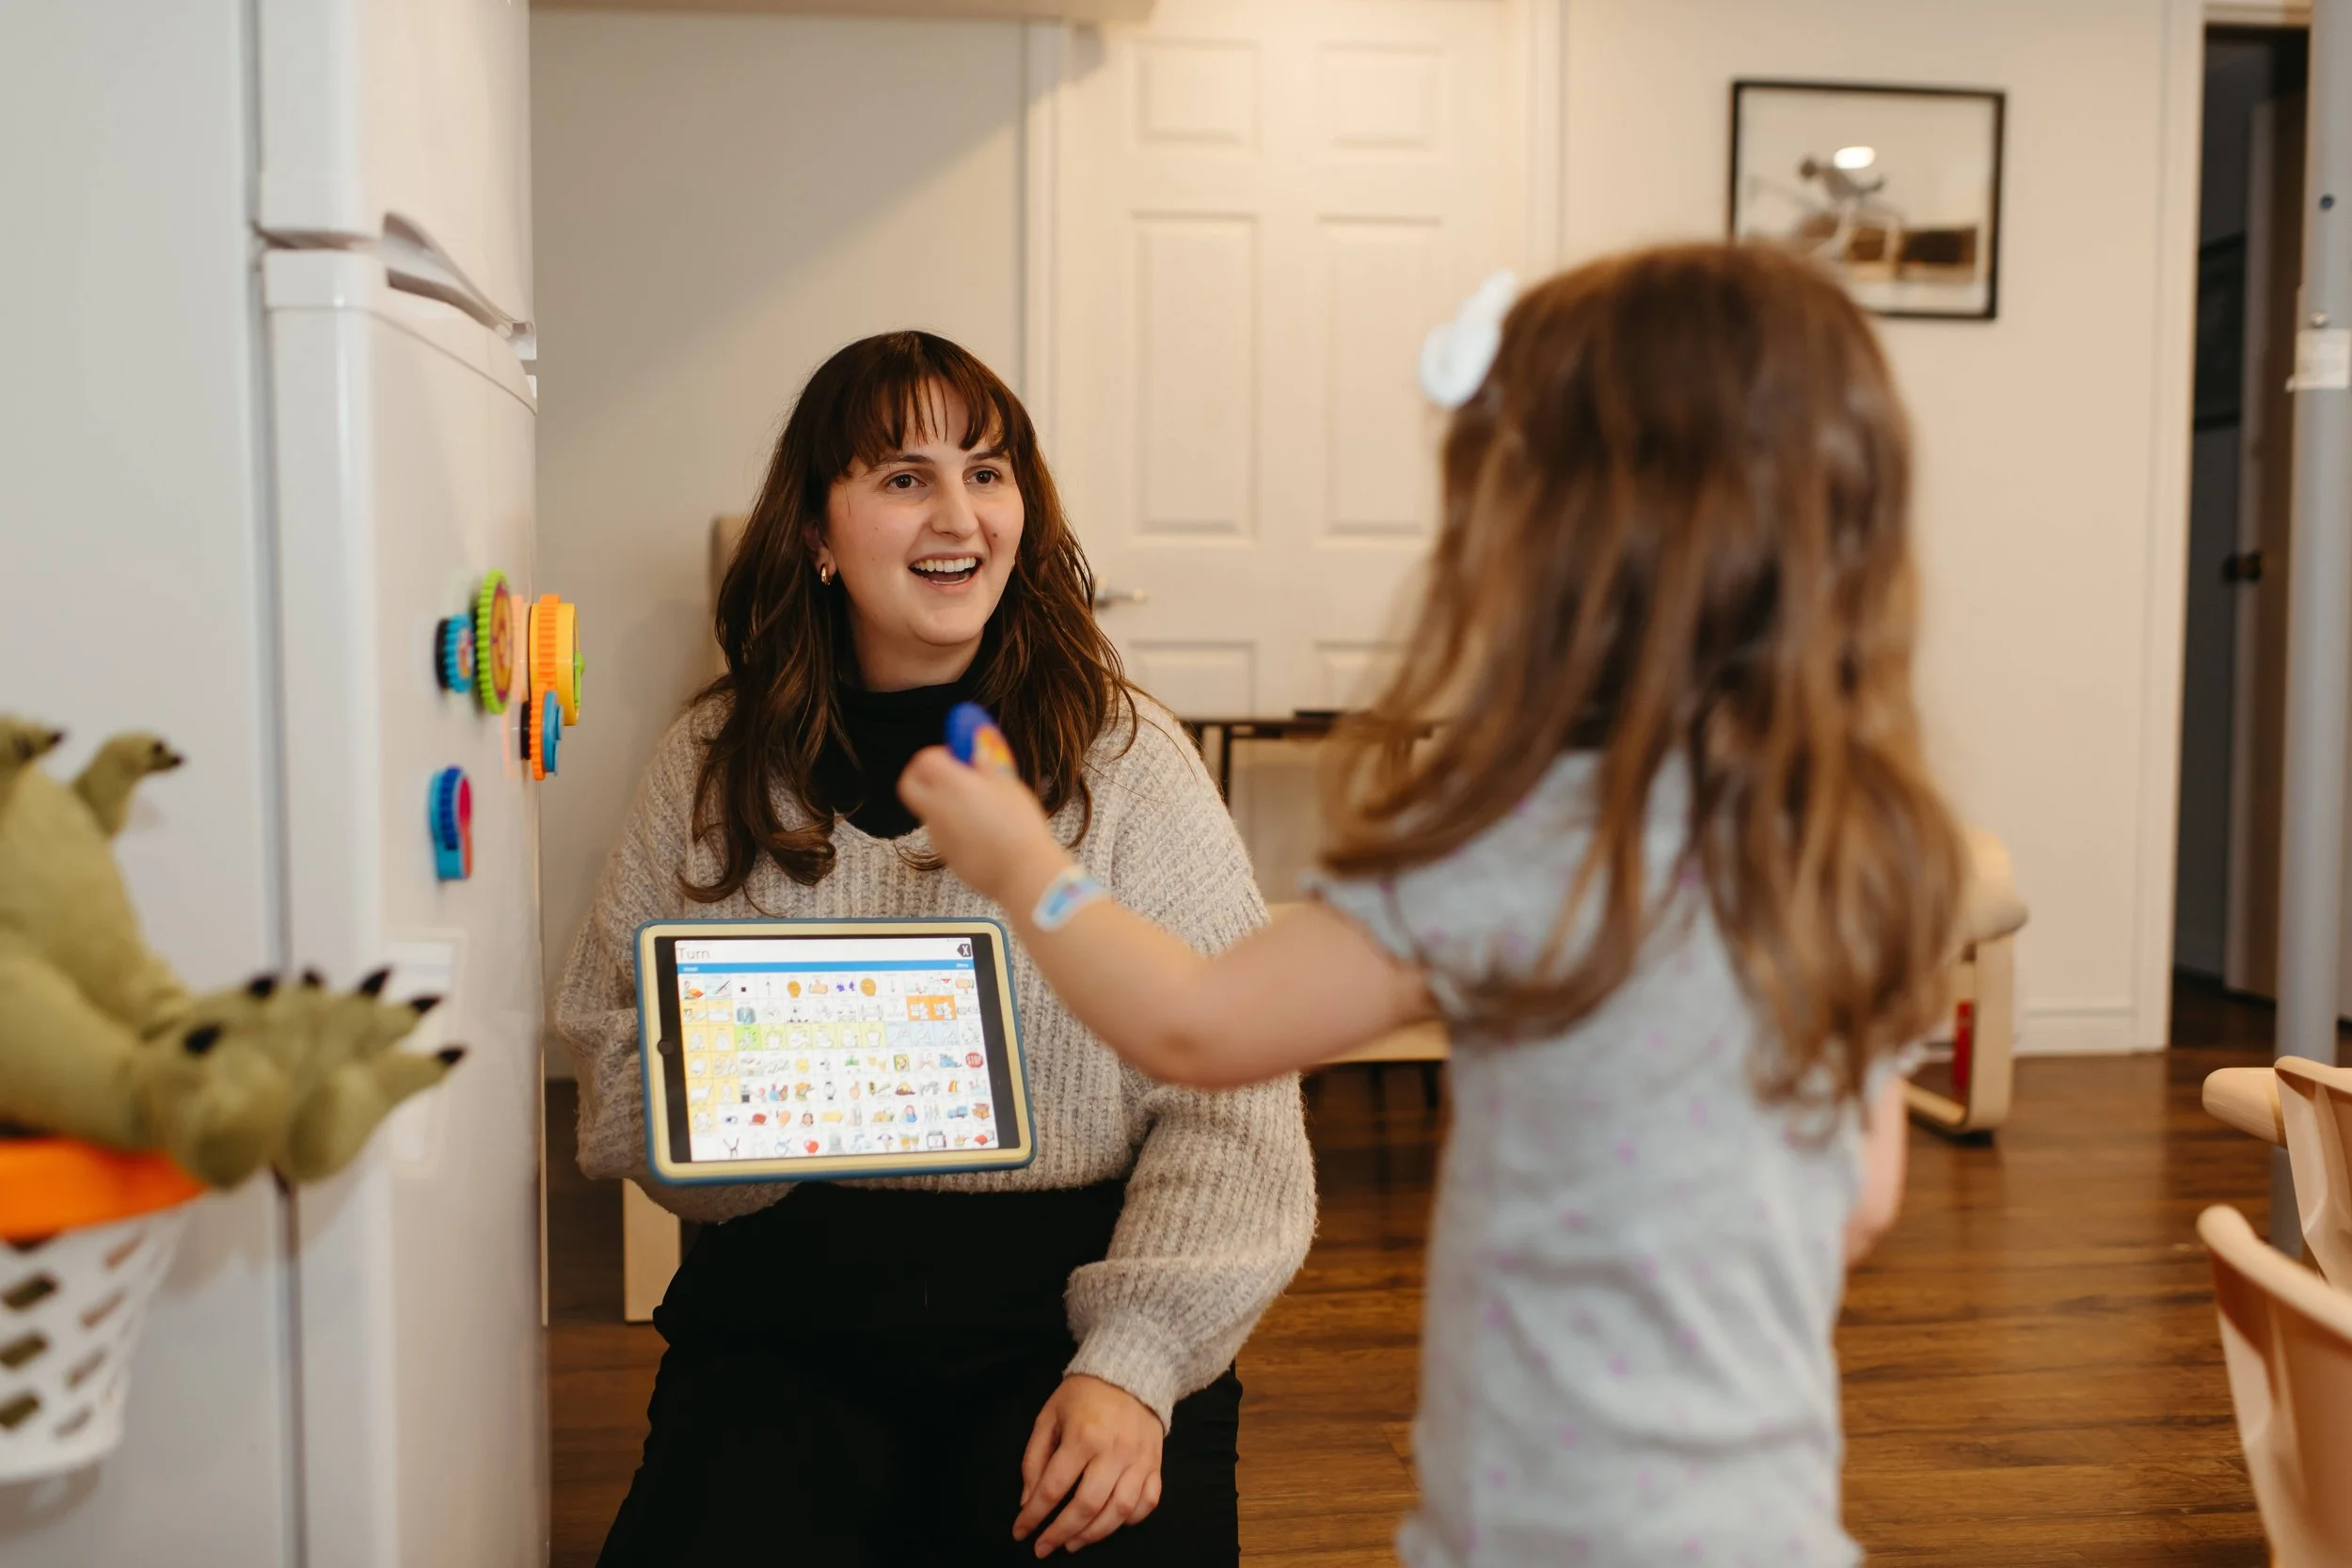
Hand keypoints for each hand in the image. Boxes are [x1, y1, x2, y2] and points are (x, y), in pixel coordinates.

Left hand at [898, 745, 1068, 907]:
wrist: (1021, 872)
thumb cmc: (1019, 825)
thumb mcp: (1008, 786)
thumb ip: (986, 767)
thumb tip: (975, 755)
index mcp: (951, 784)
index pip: (924, 759)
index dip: (939, 754)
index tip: (959, 757)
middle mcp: (936, 807)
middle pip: (909, 785)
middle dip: (922, 776)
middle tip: (950, 776)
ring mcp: (937, 834)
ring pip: (927, 809)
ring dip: (942, 801)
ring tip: (979, 807)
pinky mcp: (945, 854)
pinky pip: (943, 832)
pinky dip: (954, 826)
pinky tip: (983, 831)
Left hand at [1013, 1374, 1163, 1555]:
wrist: (1131, 1370)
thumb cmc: (1084, 1394)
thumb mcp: (1049, 1416)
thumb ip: (1035, 1458)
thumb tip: (1028, 1500)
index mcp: (1083, 1436)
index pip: (1053, 1488)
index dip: (1033, 1515)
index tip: (1020, 1531)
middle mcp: (1114, 1451)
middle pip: (1086, 1506)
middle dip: (1060, 1533)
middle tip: (1044, 1548)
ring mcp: (1139, 1460)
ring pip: (1118, 1511)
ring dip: (1093, 1534)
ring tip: (1072, 1543)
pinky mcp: (1156, 1464)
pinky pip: (1147, 1502)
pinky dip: (1129, 1520)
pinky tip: (1110, 1524)